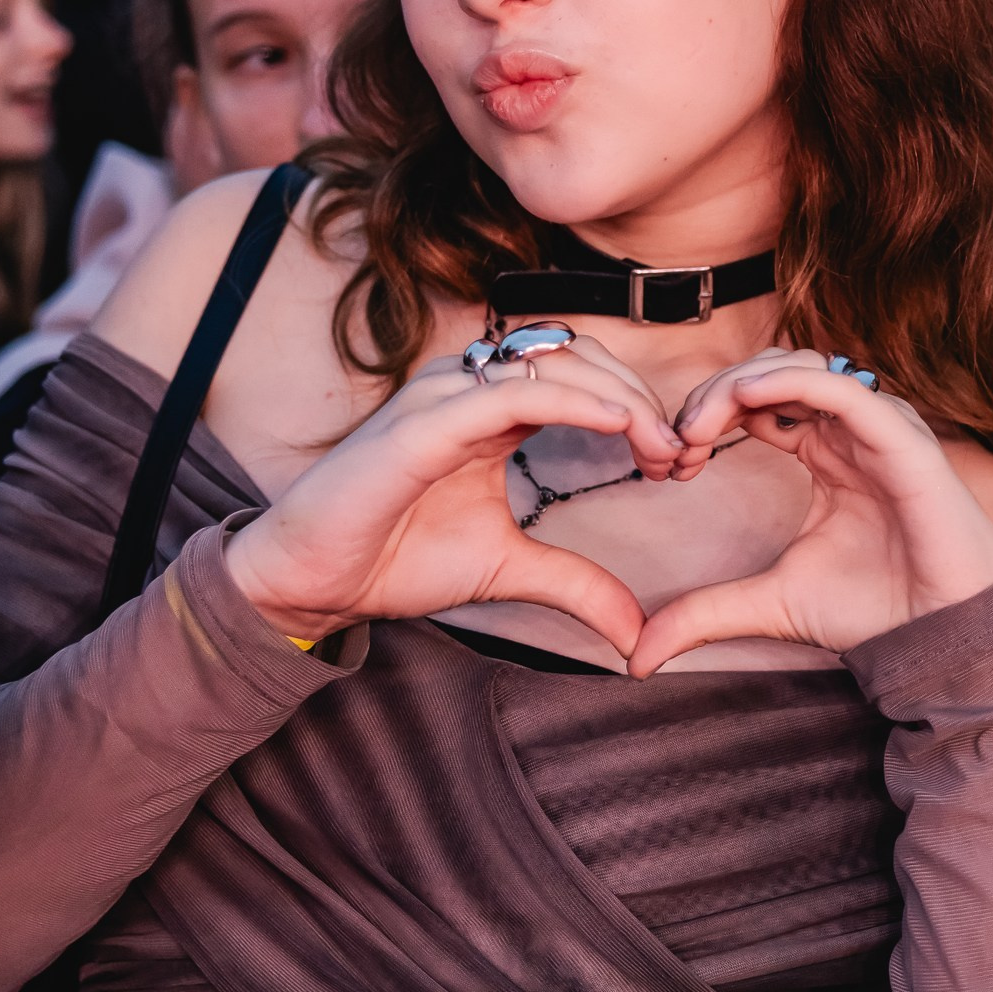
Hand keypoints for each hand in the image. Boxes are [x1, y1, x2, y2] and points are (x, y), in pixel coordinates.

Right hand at [224, 337, 684, 650]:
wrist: (311, 582)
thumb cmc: (396, 558)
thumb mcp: (508, 568)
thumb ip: (576, 584)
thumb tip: (637, 634)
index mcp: (491, 406)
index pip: (584, 374)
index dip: (640, 406)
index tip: (680, 460)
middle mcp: (469, 385)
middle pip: (581, 357)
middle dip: (643, 399)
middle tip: (681, 455)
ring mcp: (443, 396)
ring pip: (554, 363)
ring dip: (621, 399)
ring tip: (660, 447)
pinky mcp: (421, 423)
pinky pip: (508, 391)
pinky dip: (571, 400)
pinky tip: (618, 424)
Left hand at [628, 350, 992, 672]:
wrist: (938, 637)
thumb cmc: (872, 611)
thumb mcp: (769, 604)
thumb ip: (705, 613)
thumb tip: (636, 655)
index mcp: (827, 453)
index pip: (760, 402)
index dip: (709, 417)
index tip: (673, 461)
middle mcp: (853, 431)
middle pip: (774, 373)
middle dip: (716, 395)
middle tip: (678, 438)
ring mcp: (880, 429)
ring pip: (804, 369)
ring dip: (742, 384)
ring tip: (700, 424)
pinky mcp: (904, 440)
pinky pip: (845, 390)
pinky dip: (792, 383)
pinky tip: (745, 399)